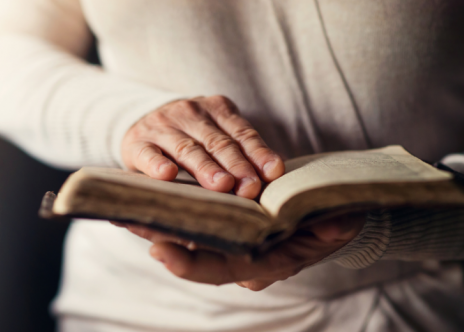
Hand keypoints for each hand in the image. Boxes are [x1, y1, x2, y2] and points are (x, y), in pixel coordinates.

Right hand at [121, 95, 284, 197]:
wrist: (141, 121)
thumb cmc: (191, 135)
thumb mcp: (216, 133)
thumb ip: (240, 149)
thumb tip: (273, 176)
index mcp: (216, 108)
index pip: (241, 132)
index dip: (258, 153)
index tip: (272, 172)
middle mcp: (189, 113)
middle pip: (218, 142)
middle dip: (237, 166)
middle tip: (251, 188)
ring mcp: (161, 126)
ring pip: (187, 149)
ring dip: (206, 168)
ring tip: (222, 185)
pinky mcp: (137, 143)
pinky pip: (148, 154)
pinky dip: (157, 165)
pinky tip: (168, 175)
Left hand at [125, 213, 365, 290]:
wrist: (333, 213)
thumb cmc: (335, 220)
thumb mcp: (338, 223)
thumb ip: (331, 226)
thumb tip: (331, 223)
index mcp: (266, 263)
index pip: (221, 269)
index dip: (191, 263)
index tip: (161, 250)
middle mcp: (244, 259)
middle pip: (194, 252)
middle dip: (160, 238)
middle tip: (126, 223)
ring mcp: (235, 243)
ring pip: (190, 236)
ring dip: (159, 223)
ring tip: (124, 210)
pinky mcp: (229, 223)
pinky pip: (196, 220)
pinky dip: (173, 208)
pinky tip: (149, 194)